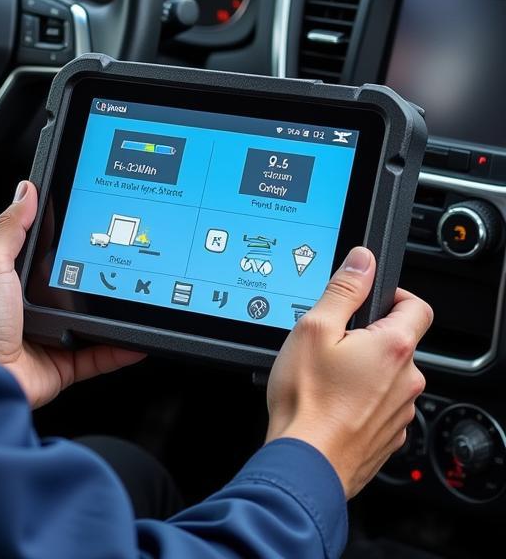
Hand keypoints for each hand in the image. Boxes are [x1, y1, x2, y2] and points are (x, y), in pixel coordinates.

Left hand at [0, 181, 144, 408]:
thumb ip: (11, 229)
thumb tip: (26, 190)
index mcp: (14, 282)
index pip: (47, 256)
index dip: (68, 242)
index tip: (95, 228)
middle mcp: (32, 310)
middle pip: (74, 287)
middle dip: (96, 277)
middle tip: (124, 259)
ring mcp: (49, 338)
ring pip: (91, 322)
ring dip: (113, 312)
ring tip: (135, 293)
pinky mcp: (62, 366)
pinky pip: (99, 356)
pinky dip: (120, 348)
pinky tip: (138, 336)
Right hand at [266, 246, 432, 497]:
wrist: (307, 462)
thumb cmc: (307, 398)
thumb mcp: (313, 328)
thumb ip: (343, 290)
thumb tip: (363, 260)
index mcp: (393, 347)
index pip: (417, 306)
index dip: (393, 294)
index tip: (368, 298)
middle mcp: (407, 380)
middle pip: (397, 342)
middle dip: (367, 336)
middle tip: (330, 342)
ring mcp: (400, 411)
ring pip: (388, 375)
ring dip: (364, 369)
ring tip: (325, 375)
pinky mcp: (388, 436)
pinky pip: (380, 405)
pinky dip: (360, 399)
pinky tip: (330, 402)